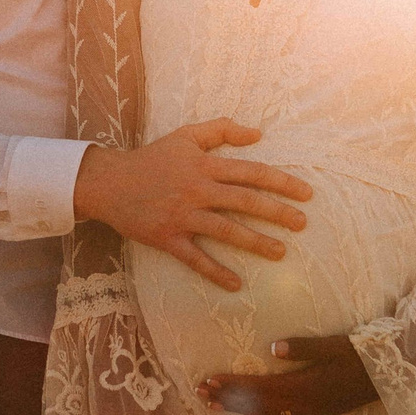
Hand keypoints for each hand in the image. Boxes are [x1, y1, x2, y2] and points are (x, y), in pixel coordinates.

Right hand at [73, 120, 312, 290]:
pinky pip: (195, 258)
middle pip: (245, 201)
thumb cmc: (152, 158)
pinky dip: (215, 272)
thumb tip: (258, 133)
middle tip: (302, 224)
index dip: (282, 182)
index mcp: (205, 165)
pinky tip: (236, 284)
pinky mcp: (168, 238)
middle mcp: (198, 190)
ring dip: (256, 242)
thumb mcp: (186, 135)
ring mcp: (183, 216)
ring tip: (280, 252)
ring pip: (226, 230)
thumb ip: (222, 130)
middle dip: (277, 213)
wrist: (109, 182)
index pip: (251, 172)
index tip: (306, 193)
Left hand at [199, 336, 377, 414]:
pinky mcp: (317, 414)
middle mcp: (304, 405)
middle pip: (257, 404)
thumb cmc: (363, 355)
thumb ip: (305, 347)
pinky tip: (251, 413)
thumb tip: (273, 347)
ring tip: (215, 403)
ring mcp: (310, 413)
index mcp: (306, 386)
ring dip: (239, 409)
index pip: (260, 387)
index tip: (209, 380)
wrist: (391, 378)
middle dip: (227, 399)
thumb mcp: (336, 345)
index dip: (233, 385)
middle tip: (199, 393)